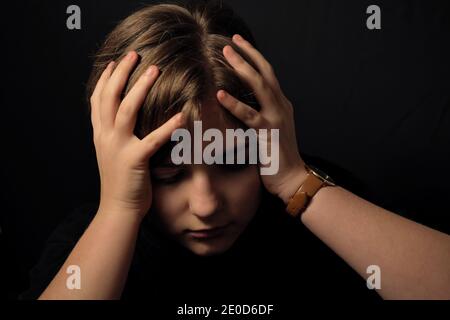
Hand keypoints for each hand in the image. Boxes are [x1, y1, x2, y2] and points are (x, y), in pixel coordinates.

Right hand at [90, 51, 184, 217]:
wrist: (118, 209)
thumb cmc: (120, 181)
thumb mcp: (111, 154)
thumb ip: (114, 135)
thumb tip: (124, 120)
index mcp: (100, 134)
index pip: (97, 100)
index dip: (104, 79)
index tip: (113, 62)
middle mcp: (105, 137)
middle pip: (110, 97)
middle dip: (121, 73)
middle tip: (134, 54)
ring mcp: (118, 148)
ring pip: (126, 110)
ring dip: (140, 88)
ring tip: (153, 70)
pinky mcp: (134, 160)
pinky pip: (152, 139)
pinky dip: (168, 127)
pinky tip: (182, 115)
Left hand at [217, 35, 306, 204]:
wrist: (292, 178)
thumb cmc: (277, 156)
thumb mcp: (272, 129)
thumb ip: (261, 113)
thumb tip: (241, 102)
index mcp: (281, 104)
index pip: (268, 73)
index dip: (254, 56)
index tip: (239, 43)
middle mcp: (281, 106)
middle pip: (265, 72)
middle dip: (248, 54)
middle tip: (231, 41)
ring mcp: (277, 118)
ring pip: (260, 85)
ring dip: (243, 67)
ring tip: (226, 54)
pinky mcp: (268, 133)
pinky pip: (249, 115)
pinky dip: (235, 103)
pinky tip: (220, 94)